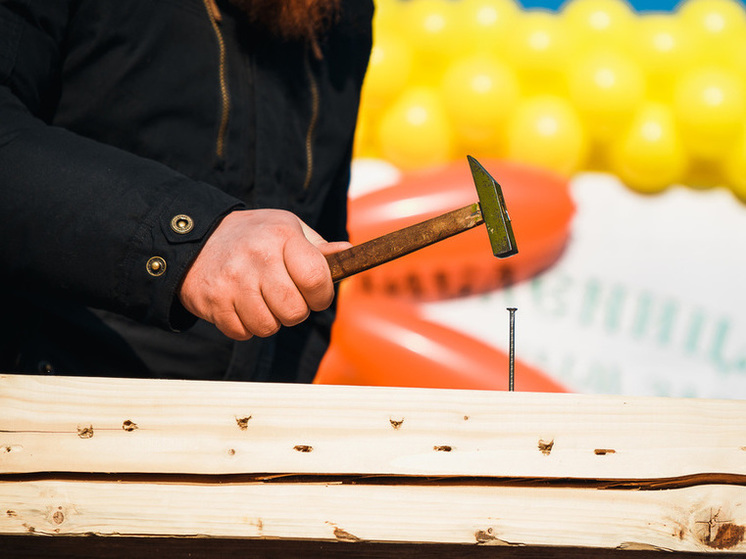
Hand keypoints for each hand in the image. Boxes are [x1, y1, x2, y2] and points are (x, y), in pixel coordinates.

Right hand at [178, 209, 350, 339]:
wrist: (196, 239)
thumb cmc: (254, 236)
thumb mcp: (287, 229)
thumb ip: (318, 248)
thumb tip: (349, 255)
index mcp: (282, 236)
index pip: (316, 279)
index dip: (322, 295)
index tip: (316, 294)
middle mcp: (257, 257)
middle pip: (294, 311)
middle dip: (296, 312)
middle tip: (286, 298)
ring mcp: (233, 281)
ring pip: (268, 327)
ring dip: (270, 321)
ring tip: (261, 300)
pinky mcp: (213, 302)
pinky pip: (242, 333)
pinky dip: (245, 326)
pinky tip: (240, 305)